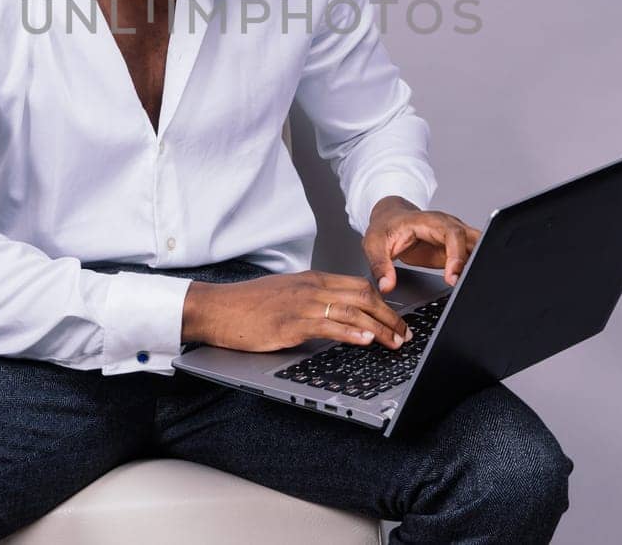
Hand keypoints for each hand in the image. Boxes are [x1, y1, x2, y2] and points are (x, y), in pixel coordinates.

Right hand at [182, 271, 411, 351]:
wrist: (217, 308)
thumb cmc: (247, 304)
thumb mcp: (285, 294)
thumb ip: (310, 299)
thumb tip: (334, 315)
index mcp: (311, 279)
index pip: (357, 284)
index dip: (382, 301)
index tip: (395, 317)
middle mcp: (310, 288)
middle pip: (363, 296)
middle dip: (389, 315)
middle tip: (404, 333)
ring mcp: (301, 305)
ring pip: (352, 312)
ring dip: (379, 328)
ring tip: (394, 342)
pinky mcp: (291, 324)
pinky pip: (329, 326)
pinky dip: (351, 333)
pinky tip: (365, 341)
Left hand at [363, 196, 482, 293]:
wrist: (390, 220)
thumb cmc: (385, 227)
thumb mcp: (374, 244)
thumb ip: (380, 265)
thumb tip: (386, 286)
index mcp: (430, 222)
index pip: (453, 234)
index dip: (457, 254)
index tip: (453, 277)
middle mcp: (448, 227)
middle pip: (473, 238)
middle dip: (477, 259)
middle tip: (471, 284)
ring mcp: (455, 239)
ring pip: (479, 248)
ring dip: (479, 266)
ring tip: (473, 287)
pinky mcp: (456, 252)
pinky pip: (473, 259)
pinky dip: (474, 271)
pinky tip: (470, 286)